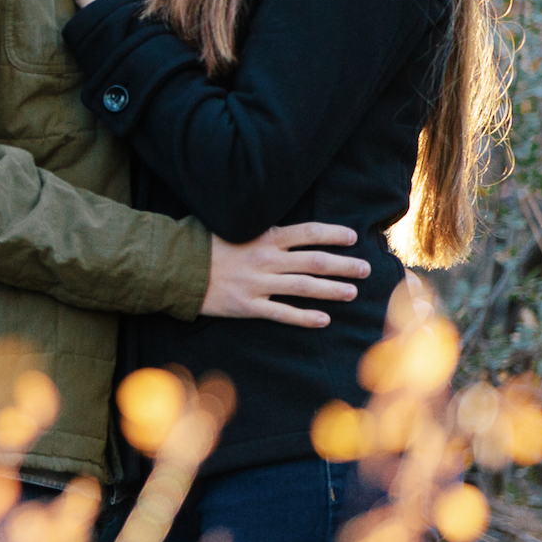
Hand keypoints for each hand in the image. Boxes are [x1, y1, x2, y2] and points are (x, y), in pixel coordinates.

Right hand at [204, 223, 369, 327]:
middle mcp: (265, 259)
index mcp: (263, 236)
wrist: (176, 267)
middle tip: (366, 268)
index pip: (307, 233)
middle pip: (314, 261)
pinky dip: (305, 317)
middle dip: (344, 265)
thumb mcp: (231, 225)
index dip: (333, 234)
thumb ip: (256, 226)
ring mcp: (258, 284)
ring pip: (305, 288)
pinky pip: (283, 313)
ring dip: (332, 290)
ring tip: (353, 292)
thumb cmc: (203, 243)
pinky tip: (324, 319)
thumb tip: (277, 221)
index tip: (352, 237)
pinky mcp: (248, 306)